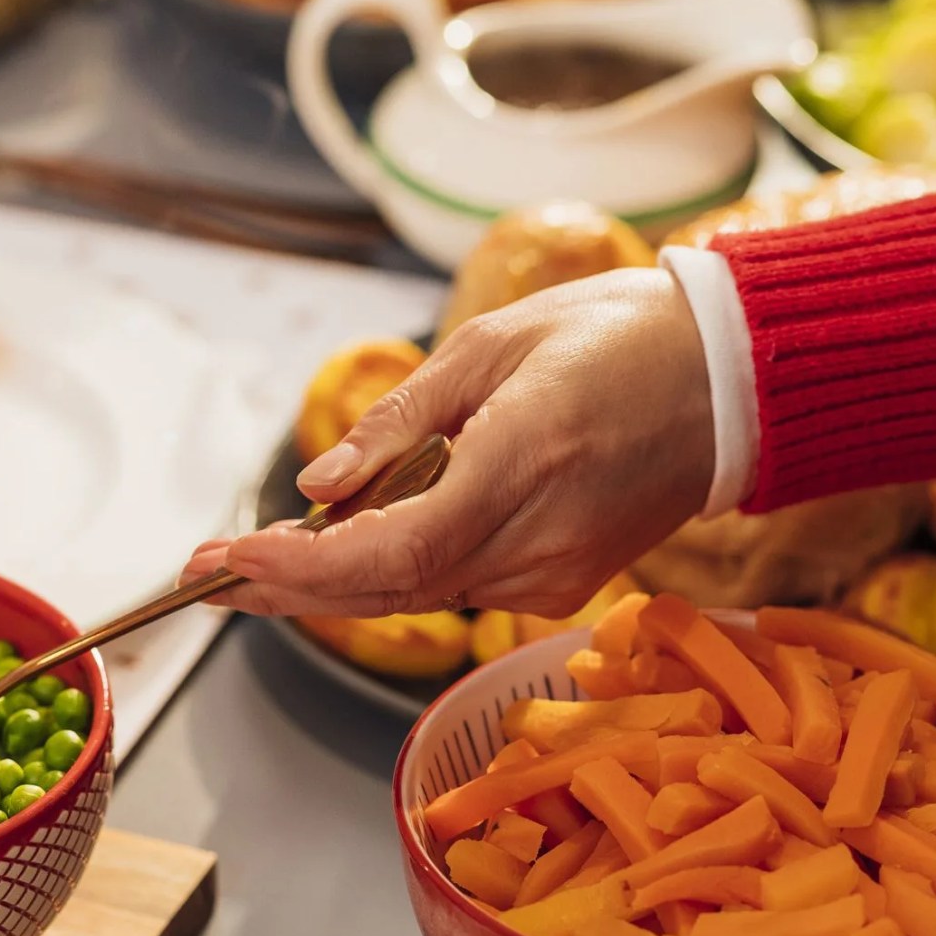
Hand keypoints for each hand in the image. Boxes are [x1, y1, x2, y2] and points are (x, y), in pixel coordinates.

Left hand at [181, 267, 716, 617]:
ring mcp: (556, 576)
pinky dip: (390, 578)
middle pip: (389, 590)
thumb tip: (317, 486)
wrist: (730, 382)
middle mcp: (539, 538)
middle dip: (287, 587)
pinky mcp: (562, 588)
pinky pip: (456, 589)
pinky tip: (339, 559)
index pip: (391, 549)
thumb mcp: (492, 347)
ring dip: (329, 587)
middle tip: (205, 574)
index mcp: (523, 462)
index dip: (299, 567)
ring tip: (251, 565)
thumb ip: (399, 423)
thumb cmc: (615, 339)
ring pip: (417, 596)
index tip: (224, 558)